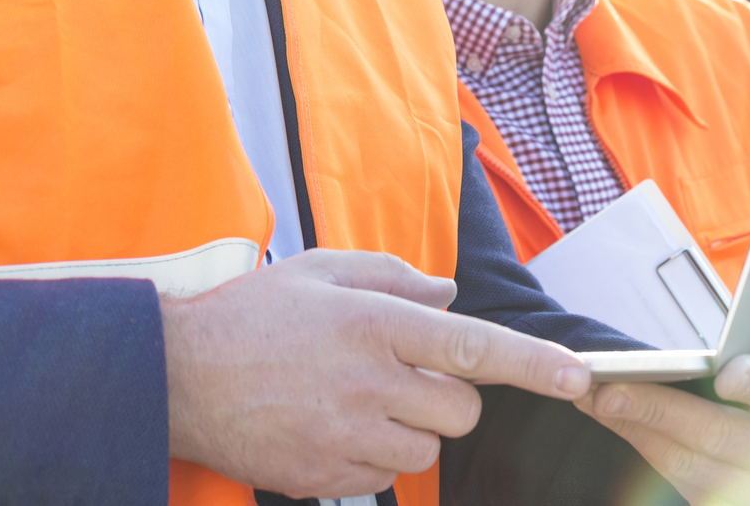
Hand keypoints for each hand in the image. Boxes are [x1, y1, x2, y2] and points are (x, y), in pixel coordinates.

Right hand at [162, 248, 590, 498]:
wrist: (172, 377)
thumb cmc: (251, 316)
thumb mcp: (323, 271)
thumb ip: (395, 278)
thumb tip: (449, 298)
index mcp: (374, 323)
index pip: (474, 347)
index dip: (534, 365)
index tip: (577, 379)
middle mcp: (367, 382)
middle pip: (461, 410)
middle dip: (448, 396)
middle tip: (401, 374)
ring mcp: (345, 436)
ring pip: (426, 448)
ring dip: (410, 427)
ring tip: (358, 399)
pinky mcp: (324, 478)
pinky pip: (383, 477)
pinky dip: (373, 456)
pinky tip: (332, 426)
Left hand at [579, 273, 749, 505]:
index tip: (726, 374)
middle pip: (721, 436)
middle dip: (662, 412)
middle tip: (611, 388)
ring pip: (688, 463)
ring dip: (636, 428)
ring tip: (592, 394)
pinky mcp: (720, 498)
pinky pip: (673, 475)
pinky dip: (637, 441)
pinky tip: (607, 412)